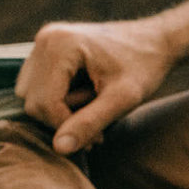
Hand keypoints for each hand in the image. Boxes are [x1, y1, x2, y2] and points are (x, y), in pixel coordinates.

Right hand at [16, 19, 177, 153]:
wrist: (156, 42)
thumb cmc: (145, 67)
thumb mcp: (124, 99)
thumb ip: (91, 122)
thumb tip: (59, 148)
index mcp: (59, 45)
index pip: (43, 103)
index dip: (67, 126)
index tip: (98, 138)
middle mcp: (45, 40)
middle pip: (33, 101)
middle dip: (64, 120)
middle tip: (99, 129)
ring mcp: (43, 43)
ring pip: (33, 96)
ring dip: (62, 112)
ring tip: (96, 110)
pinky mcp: (47, 50)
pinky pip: (38, 87)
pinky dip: (59, 101)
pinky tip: (87, 99)